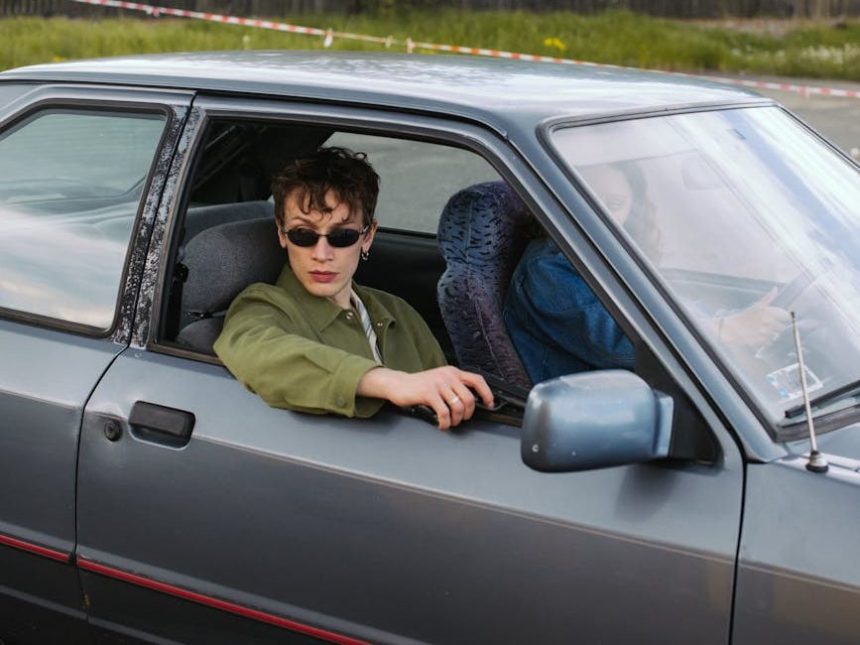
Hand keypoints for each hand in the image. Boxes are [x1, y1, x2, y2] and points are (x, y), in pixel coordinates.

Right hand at [358, 366, 493, 430]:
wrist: (398, 384)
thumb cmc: (419, 386)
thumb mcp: (440, 380)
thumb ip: (454, 387)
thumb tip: (470, 403)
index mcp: (452, 372)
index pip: (477, 380)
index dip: (487, 393)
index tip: (489, 404)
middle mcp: (447, 376)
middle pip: (469, 398)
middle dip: (468, 414)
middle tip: (461, 419)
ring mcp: (438, 384)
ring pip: (458, 407)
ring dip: (456, 420)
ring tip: (450, 423)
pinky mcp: (428, 393)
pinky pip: (444, 412)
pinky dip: (445, 423)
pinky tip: (441, 424)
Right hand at [718, 287, 791, 346]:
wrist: (731, 328)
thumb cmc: (744, 316)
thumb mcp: (757, 305)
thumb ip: (769, 297)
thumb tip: (775, 288)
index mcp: (768, 312)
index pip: (786, 316)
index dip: (785, 317)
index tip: (781, 318)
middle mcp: (768, 322)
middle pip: (781, 327)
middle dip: (777, 326)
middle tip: (768, 325)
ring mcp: (765, 332)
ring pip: (776, 334)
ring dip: (771, 333)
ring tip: (762, 331)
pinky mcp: (761, 341)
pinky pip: (770, 341)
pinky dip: (766, 340)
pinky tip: (759, 336)